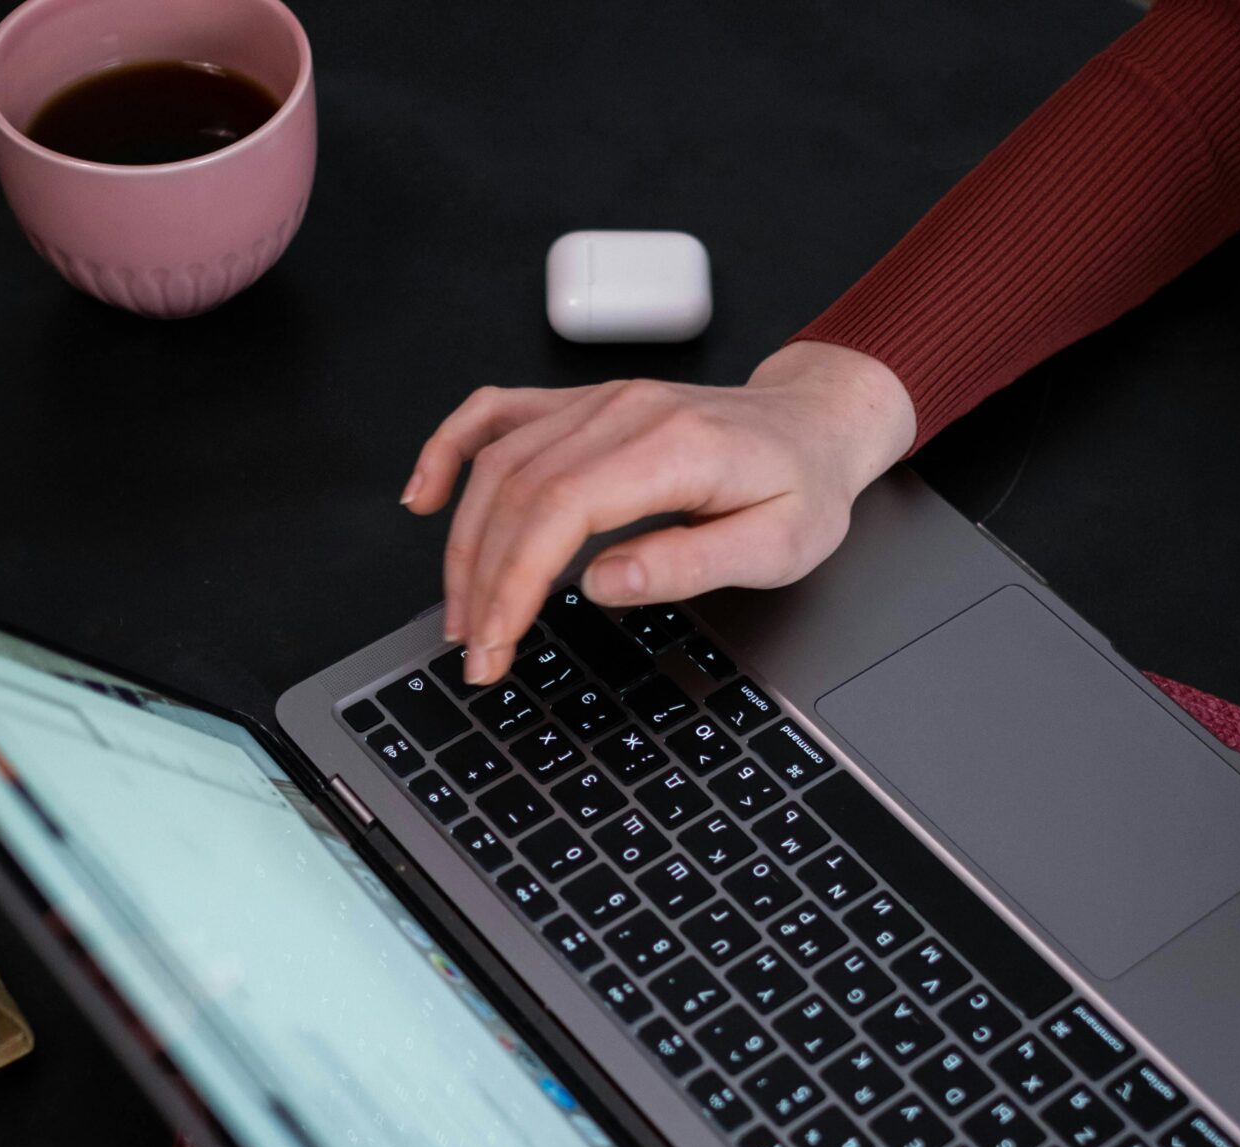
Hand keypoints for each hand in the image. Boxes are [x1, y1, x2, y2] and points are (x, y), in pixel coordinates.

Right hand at [400, 341, 916, 684]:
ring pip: (496, 464)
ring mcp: (597, 401)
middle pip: (516, 492)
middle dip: (481, 581)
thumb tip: (604, 583)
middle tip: (476, 653)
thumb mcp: (778, 546)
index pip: (560, 510)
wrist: (815, 423)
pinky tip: (424, 496)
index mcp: (673, 446)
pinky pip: (495, 413)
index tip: (496, 642)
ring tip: (461, 613)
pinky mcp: (582, 405)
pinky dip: (449, 450)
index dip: (515, 582)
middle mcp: (624, 411)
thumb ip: (691, 563)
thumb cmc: (802, 486)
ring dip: (463, 543)